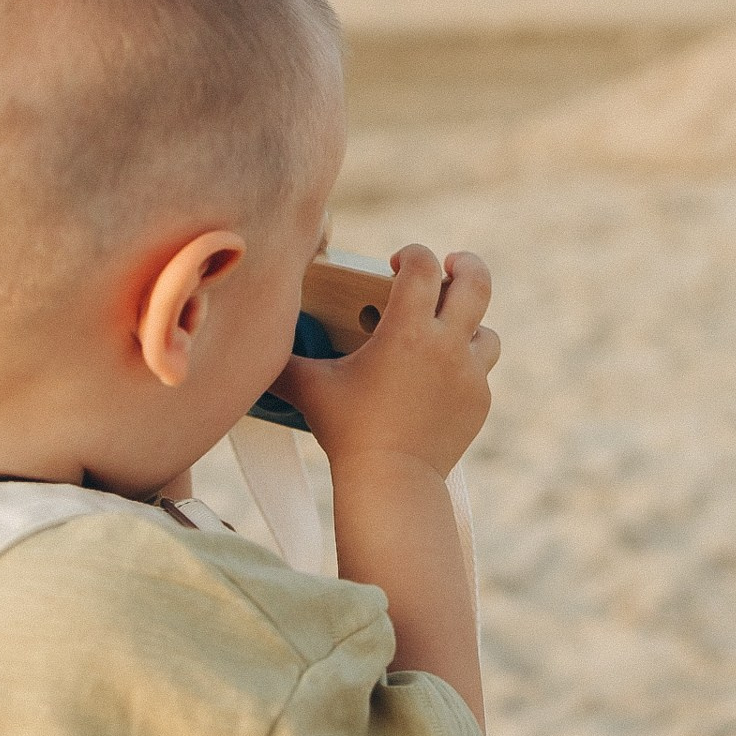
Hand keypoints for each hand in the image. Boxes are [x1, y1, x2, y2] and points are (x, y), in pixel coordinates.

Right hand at [268, 245, 498, 476]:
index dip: (413, 254)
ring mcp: (470, 375)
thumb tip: (249, 346)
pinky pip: (480, 373)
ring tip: (445, 332)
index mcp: (407, 331)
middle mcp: (446, 345)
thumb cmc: (347, 431)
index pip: (423, 267)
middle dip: (466, 264)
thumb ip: (282, 361)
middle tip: (451, 264)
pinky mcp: (479, 402)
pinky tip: (438, 382)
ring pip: (486, 331)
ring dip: (469, 324)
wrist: (391, 482)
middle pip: (477, 283)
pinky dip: (463, 369)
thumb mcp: (310, 388)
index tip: (398, 262)